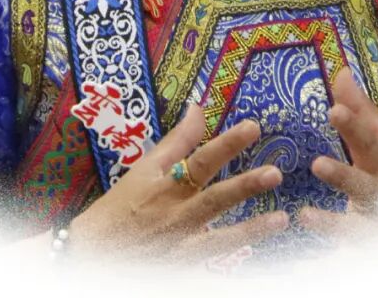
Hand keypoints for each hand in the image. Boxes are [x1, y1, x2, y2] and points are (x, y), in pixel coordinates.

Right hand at [67, 103, 287, 261]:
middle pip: (213, 200)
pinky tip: (259, 261)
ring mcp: (180, 246)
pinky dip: (232, 261)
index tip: (253, 127)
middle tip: (275, 173)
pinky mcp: (183, 268)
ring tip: (281, 220)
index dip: (227, 143)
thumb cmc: (121, 205)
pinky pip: (210, 265)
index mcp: (166, 185)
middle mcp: (175, 215)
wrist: (96, 253)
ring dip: (250, 231)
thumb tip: (198, 108)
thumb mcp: (145, 168)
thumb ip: (177, 140)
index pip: (200, 160)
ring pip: (218, 240)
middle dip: (244, 187)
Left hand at [300, 67, 377, 239]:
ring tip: (306, 216)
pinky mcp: (371, 246)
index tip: (334, 110)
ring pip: (357, 226)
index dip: (353, 125)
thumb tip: (341, 72)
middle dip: (343, 176)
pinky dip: (332, 244)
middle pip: (365, 184)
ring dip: (333, 222)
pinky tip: (308, 232)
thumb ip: (360, 110)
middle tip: (317, 165)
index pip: (370, 140)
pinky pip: (350, 248)